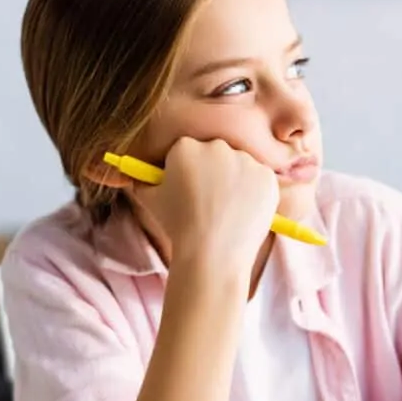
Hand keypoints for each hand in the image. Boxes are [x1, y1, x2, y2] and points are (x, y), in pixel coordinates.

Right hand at [132, 137, 278, 271]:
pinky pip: (260, 179)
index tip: (189, 192)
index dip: (187, 172)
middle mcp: (216, 146)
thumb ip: (141, 178)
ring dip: (235, 182)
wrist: (212, 253)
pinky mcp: (267, 176)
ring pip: (239, 166)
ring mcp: (245, 160)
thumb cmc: (177, 227)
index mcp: (184, 147)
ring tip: (227, 212)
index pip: (186, 151)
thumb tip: (134, 170)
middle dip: (213, 173)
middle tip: (210, 203)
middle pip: (215, 155)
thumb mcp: (149, 199)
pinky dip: (255, 193)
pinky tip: (243, 213)